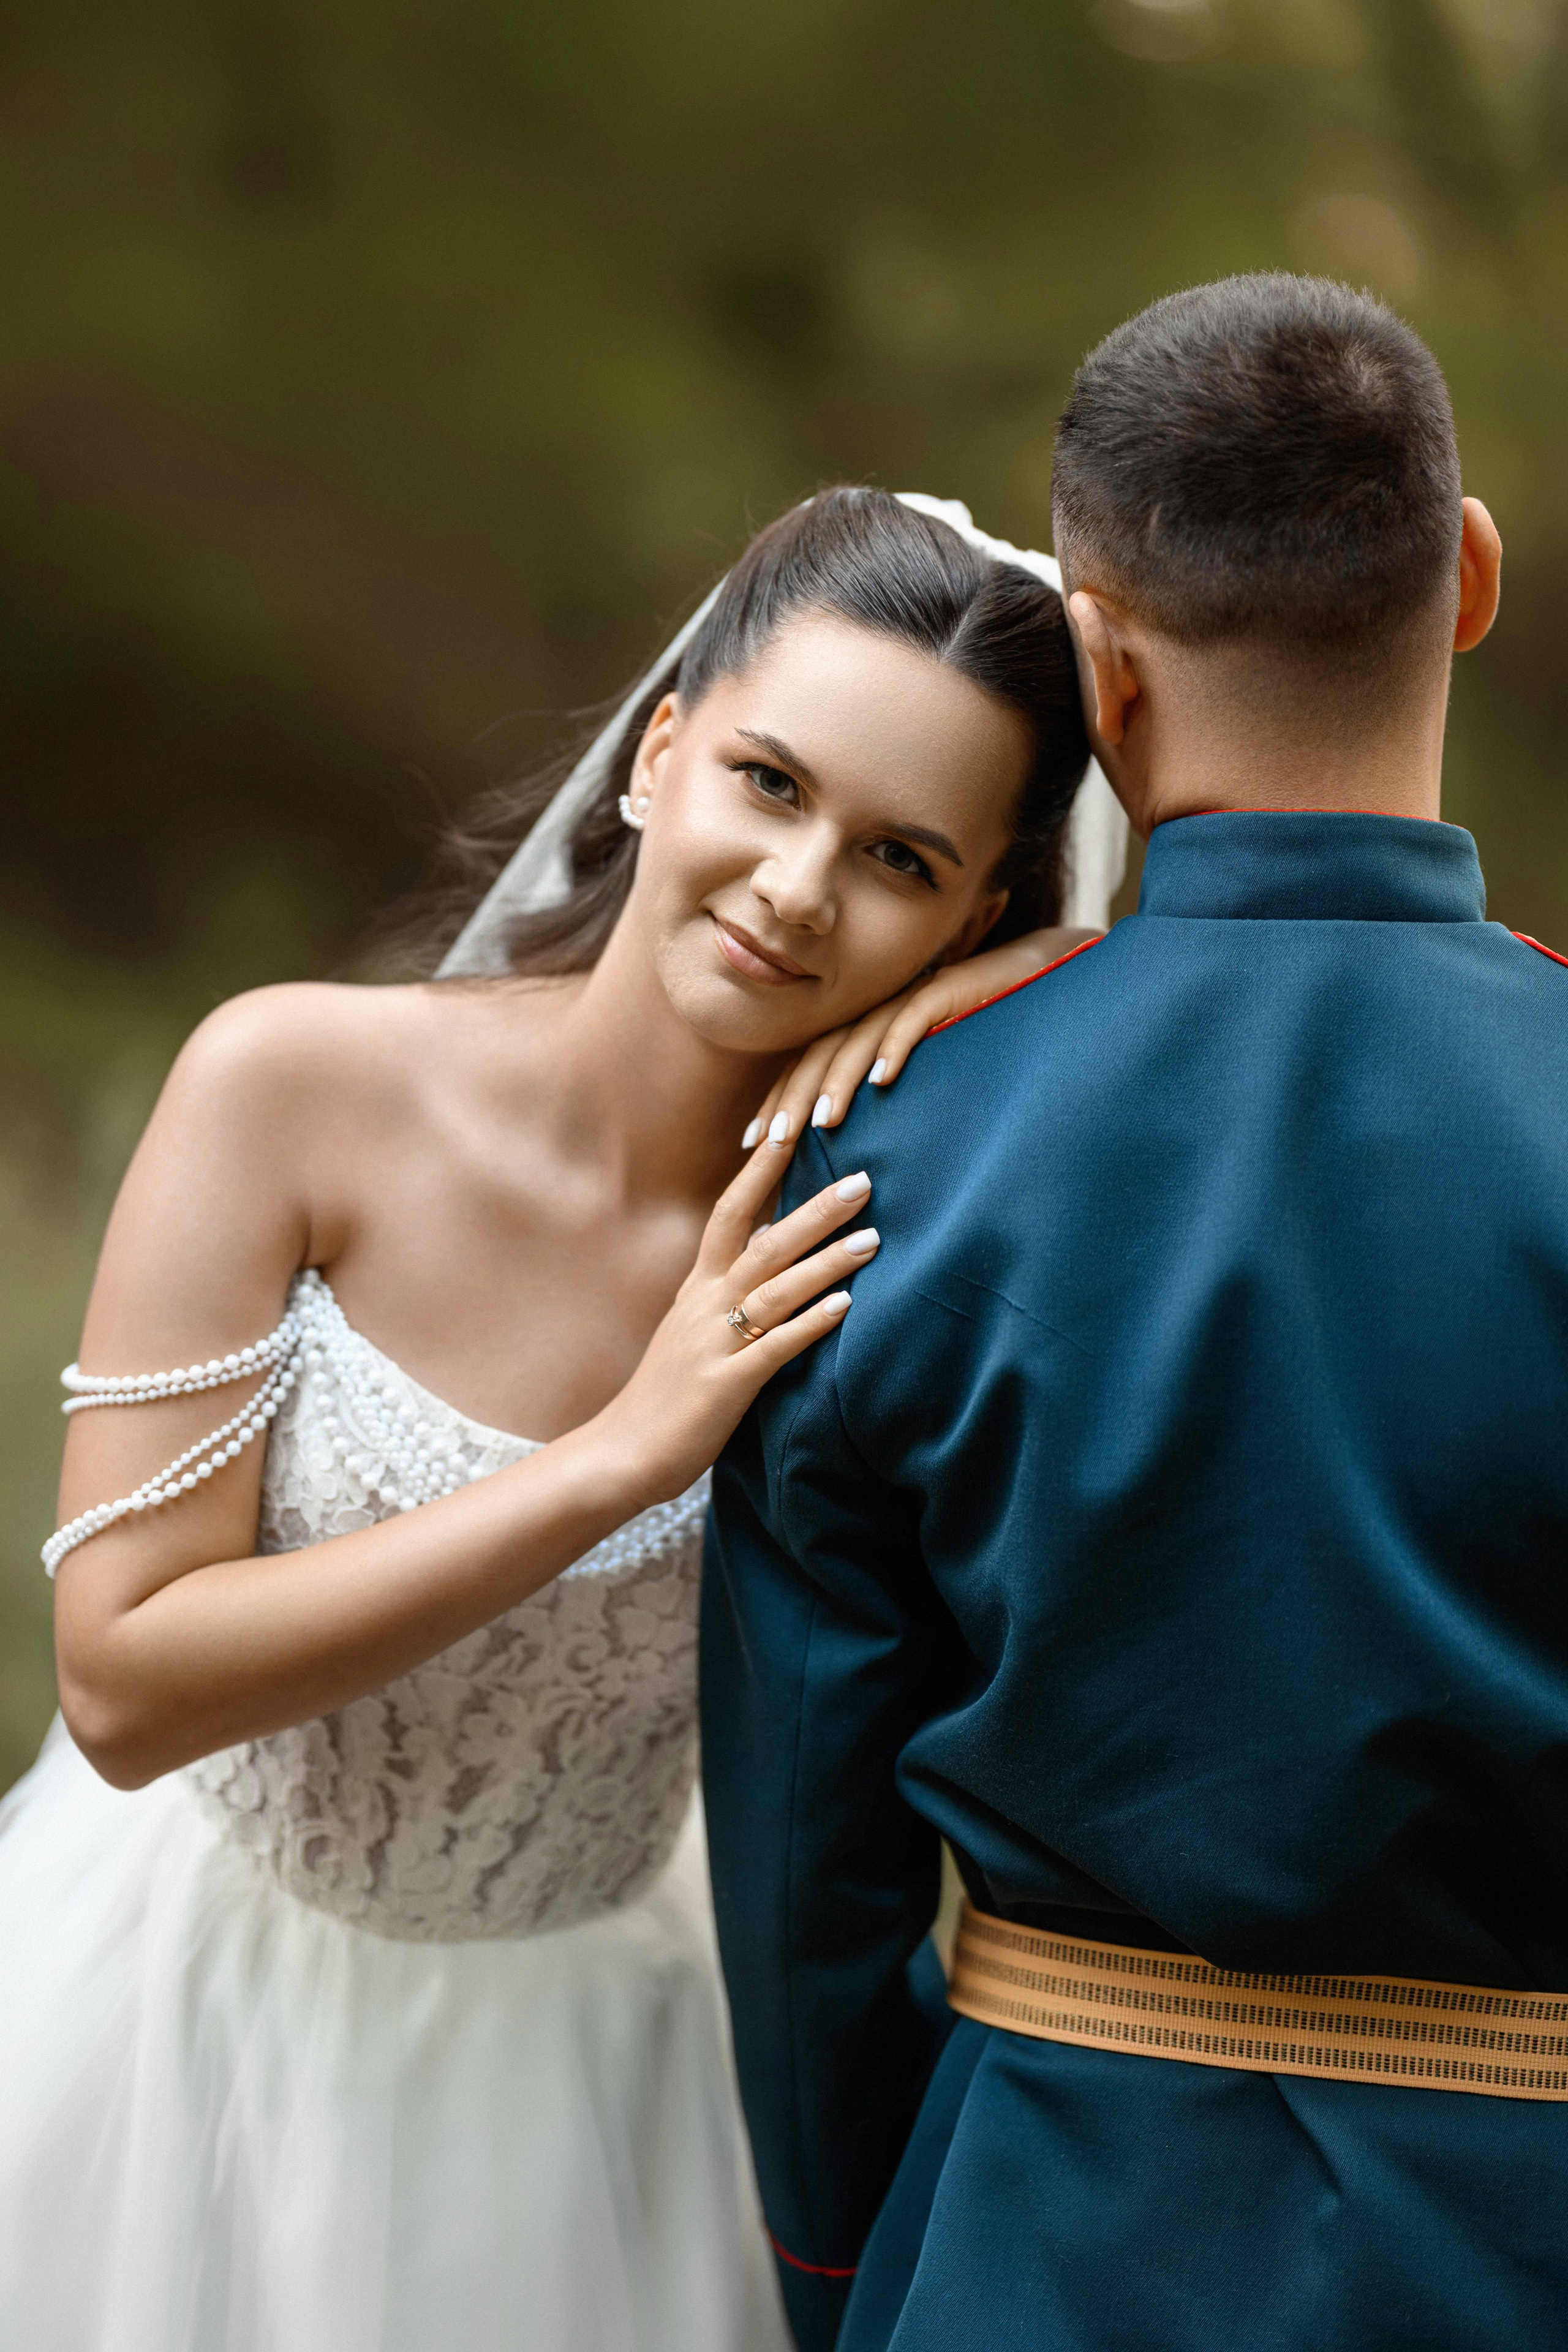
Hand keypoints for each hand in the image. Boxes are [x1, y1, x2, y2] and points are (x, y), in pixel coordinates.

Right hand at [589, 1137, 877, 1506]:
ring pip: (775, 1289)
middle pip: (764, 1242)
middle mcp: (706, 1306)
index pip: (730, 1213)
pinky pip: (776, 1347)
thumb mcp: (693, 1331)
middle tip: (863, 1181)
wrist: (621, 1453)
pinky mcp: (727, 1385)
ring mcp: (716, 1344)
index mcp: (698, 1289)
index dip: (760, 1170)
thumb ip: (727, 1291)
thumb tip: (768, 1248)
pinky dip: (811, 1323)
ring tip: (871, 1239)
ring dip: (825, 1262)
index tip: (790, 1125)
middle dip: (814, 1210)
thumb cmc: (665, 1396)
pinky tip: (845, 1306)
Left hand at [742, 924, 1101, 1145]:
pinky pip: (915, 1018)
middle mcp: (881, 1010)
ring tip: (821, 1122)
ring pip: (860, 1038)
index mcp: (869, 1028)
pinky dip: (897, 1047)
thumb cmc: (984, 1031)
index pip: (811, 1063)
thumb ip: (897, 1099)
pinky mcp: (949, 988)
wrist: (1038, 976)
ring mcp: (912, 997)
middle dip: (794, 1097)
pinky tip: (883, 1080)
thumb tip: (863, 1154)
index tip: (755, 1143)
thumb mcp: (931, 1071)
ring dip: (838, 1080)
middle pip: (823, 1052)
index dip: (781, 1099)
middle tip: (771, 1142)